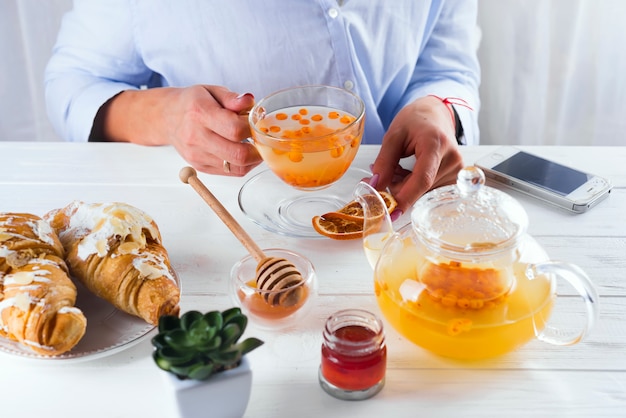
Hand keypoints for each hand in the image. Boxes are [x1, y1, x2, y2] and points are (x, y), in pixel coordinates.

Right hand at [94, 85, 262, 175]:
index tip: (256, 123)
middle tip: (262, 139)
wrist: (167, 118)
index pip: (235, 129)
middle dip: (257, 148)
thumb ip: (232, 98)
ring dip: (253, 159)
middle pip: (237, 154)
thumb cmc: (192, 103)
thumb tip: (250, 102)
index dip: (253, 128)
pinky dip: (243, 165)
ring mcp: (197, 155)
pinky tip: (244, 152)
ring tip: (254, 145)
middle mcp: (196, 137)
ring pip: (237, 167)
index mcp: (200, 113)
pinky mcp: (201, 167)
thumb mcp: (212, 91)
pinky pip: (230, 172)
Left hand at [370, 95, 464, 218]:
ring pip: (423, 192)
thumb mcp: (393, 135)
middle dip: (396, 188)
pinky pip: (429, 190)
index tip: (391, 212)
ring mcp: (457, 170)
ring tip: (397, 167)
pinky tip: (407, 172)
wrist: (435, 115)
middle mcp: (452, 159)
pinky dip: (413, 185)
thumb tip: (375, 186)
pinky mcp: (456, 178)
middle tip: (379, 175)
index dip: (406, 198)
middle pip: (420, 188)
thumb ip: (384, 161)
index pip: (422, 179)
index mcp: (436, 144)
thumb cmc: (416, 120)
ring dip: (404, 186)